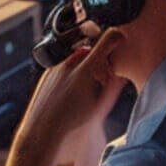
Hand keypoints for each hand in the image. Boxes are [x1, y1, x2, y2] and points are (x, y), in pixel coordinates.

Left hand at [20, 28, 125, 145]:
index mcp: (86, 70)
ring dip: (86, 65)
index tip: (121, 40)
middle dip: (100, 59)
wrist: (43, 128)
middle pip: (92, 49)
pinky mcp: (48, 72)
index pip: (107, 41)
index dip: (117, 37)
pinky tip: (72, 89)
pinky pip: (64, 65)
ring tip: (87, 85)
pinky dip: (72, 71)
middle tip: (102, 77)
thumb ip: (113, 87)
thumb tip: (122, 75)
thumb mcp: (100, 105)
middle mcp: (70, 64)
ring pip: (78, 57)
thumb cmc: (73, 121)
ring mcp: (57, 66)